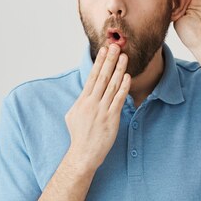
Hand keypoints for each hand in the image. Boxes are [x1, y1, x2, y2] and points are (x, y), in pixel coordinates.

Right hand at [65, 44, 129, 172]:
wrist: (83, 154)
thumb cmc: (79, 136)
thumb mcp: (72, 115)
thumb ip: (80, 102)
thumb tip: (85, 93)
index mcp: (82, 100)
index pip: (92, 76)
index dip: (99, 62)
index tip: (104, 50)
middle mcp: (92, 103)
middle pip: (103, 77)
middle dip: (110, 60)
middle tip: (116, 46)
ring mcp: (102, 110)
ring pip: (112, 86)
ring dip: (119, 70)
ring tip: (124, 57)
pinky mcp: (111, 118)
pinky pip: (118, 99)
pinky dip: (123, 87)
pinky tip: (127, 77)